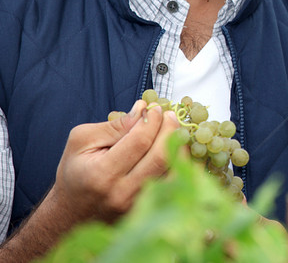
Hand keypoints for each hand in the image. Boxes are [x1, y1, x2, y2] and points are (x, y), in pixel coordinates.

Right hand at [51, 100, 179, 222]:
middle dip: (170, 129)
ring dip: (179, 146)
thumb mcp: (82, 142)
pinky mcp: (148, 210)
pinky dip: (181, 164)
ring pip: (174, 171)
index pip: (140, 141)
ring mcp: (138, 205)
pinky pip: (175, 185)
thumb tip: (143, 110)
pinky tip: (176, 151)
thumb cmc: (75, 174)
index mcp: (102, 173)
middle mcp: (122, 192)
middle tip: (170, 116)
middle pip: (161, 156)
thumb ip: (114, 125)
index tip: (156, 108)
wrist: (71, 214)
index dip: (152, 120)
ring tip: (174, 131)